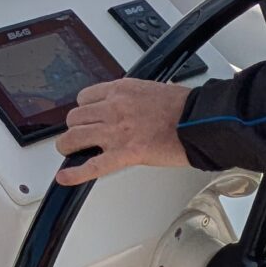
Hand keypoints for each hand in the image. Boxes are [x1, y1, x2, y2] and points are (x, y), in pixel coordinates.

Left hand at [53, 79, 192, 184]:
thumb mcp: (152, 89)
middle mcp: (114, 108)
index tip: (85, 117)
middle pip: (75, 117)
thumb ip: (133, 98)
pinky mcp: (125, 154)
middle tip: (79, 137)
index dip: (83, 110)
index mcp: (121, 90)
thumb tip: (127, 107)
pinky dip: (75, 173)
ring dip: (69, 146)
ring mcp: (116, 131)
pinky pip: (91, 165)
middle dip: (75, 128)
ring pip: (74, 137)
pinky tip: (65, 177)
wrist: (200, 121)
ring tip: (72, 152)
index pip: (85, 97)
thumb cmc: (185, 107)